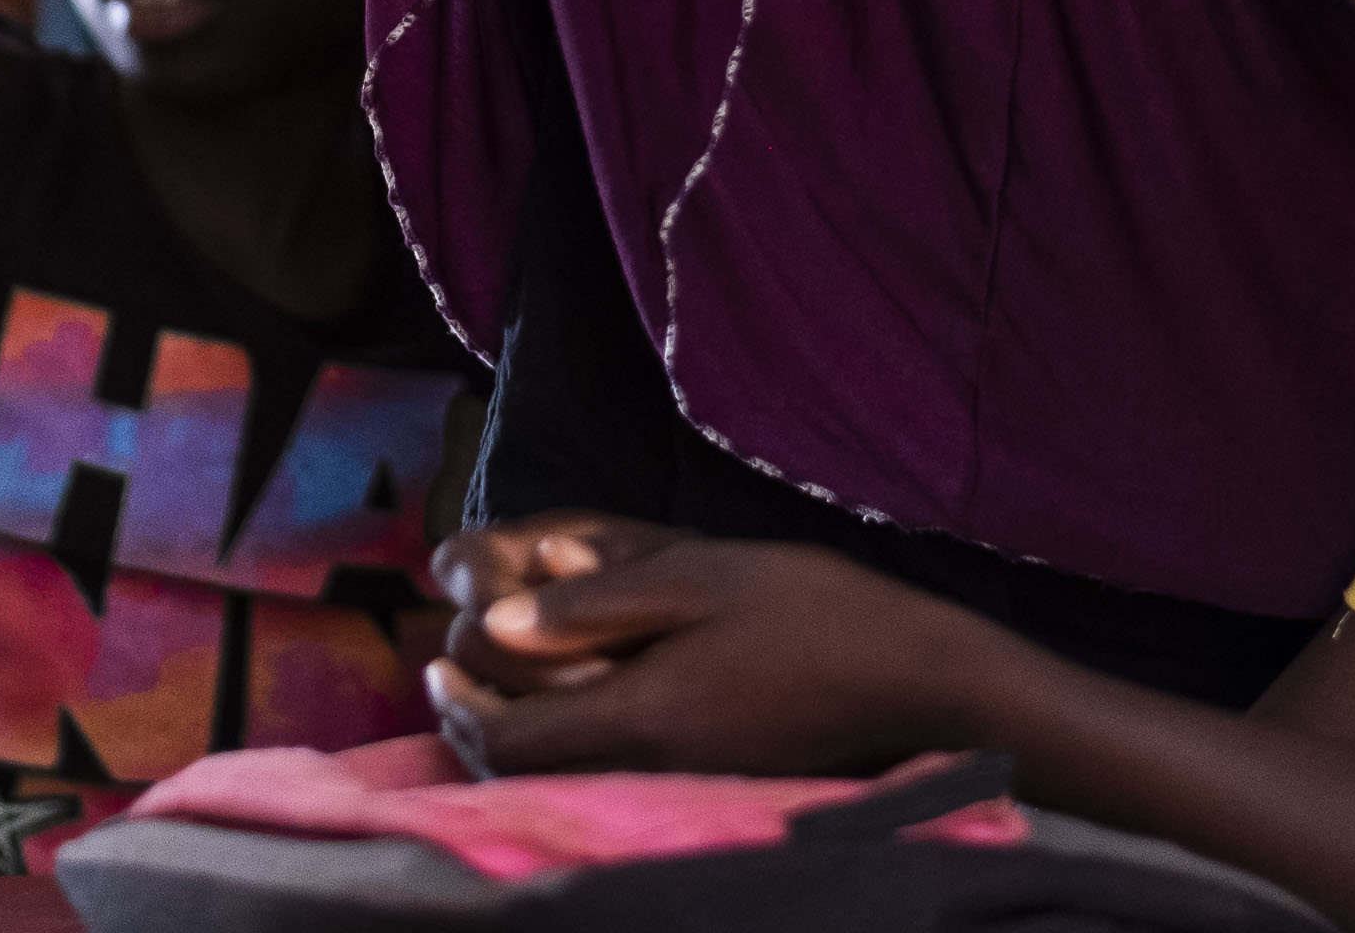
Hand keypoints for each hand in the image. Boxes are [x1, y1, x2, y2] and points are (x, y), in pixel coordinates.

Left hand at [423, 538, 982, 778]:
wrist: (917, 680)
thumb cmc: (813, 613)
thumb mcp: (702, 577)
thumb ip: (598, 598)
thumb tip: (503, 618)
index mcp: (640, 716)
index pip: (508, 740)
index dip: (459, 705)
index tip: (437, 659)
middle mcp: (649, 766)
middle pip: (526, 771)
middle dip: (474, 723)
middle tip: (452, 671)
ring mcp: (681, 778)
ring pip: (563, 778)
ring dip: (516, 735)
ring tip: (501, 684)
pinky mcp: (709, 777)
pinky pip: (606, 773)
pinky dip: (568, 743)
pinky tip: (578, 698)